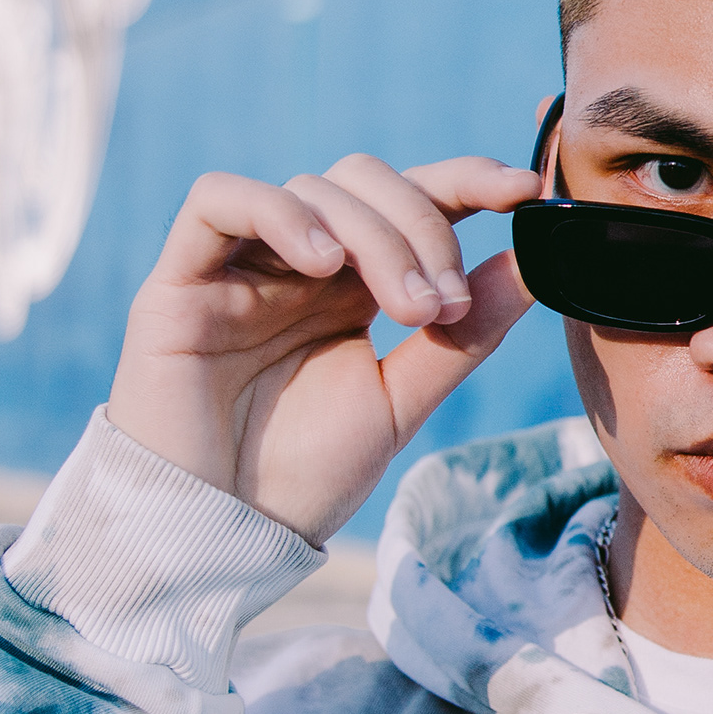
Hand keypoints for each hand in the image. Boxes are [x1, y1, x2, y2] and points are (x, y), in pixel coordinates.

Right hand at [108, 152, 541, 543]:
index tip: (523, 191)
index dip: (467, 180)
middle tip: (442, 305)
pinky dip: (280, 213)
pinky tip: (322, 262)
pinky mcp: (181, 278)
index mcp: (354, 284)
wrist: (221, 533)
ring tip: (405, 309)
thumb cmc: (304, 474)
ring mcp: (241, 264)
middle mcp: (299, 262)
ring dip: (374, 236)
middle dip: (422, 228)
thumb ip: (462, 337)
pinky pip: (218, 199)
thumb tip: (531, 266)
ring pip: (312, 188)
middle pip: (367, 182)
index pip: (412, 199)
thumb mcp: (402, 402)